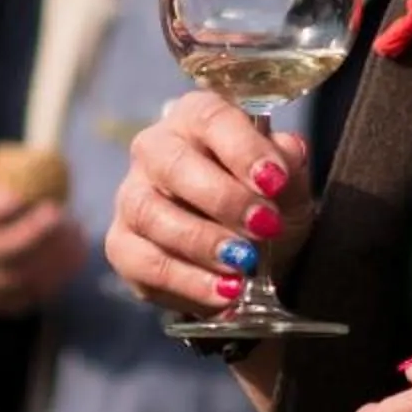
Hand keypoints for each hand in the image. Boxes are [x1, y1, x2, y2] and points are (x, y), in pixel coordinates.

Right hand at [0, 175, 88, 317]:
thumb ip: (12, 180)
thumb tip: (46, 173)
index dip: (6, 207)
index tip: (34, 196)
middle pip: (1, 249)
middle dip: (36, 232)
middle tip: (60, 214)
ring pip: (20, 276)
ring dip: (53, 255)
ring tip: (75, 232)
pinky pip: (33, 295)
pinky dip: (59, 275)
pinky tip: (75, 252)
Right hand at [103, 92, 311, 319]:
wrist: (252, 262)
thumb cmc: (266, 206)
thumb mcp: (290, 187)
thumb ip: (289, 166)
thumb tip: (288, 150)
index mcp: (197, 119)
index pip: (210, 118)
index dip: (242, 148)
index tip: (275, 181)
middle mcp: (155, 150)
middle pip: (172, 164)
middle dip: (222, 198)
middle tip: (265, 226)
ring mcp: (132, 197)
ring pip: (150, 213)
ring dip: (202, 242)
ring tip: (245, 265)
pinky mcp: (122, 245)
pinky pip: (144, 263)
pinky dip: (188, 281)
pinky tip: (225, 292)